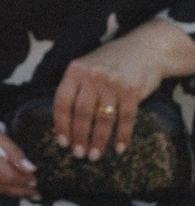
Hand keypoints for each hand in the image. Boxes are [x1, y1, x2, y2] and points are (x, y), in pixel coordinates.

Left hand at [50, 30, 171, 160]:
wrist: (144, 49)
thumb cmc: (110, 62)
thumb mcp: (86, 67)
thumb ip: (76, 88)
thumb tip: (65, 122)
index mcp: (75, 71)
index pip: (62, 101)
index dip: (61, 124)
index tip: (62, 142)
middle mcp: (92, 76)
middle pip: (82, 113)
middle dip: (79, 137)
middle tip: (78, 154)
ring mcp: (113, 83)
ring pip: (103, 118)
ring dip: (98, 141)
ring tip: (94, 155)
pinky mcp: (132, 91)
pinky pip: (125, 119)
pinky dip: (122, 136)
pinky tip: (119, 148)